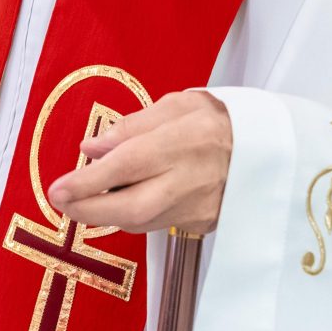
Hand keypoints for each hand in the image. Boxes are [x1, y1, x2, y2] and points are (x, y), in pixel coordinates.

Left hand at [46, 90, 232, 235]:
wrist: (274, 150)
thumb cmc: (220, 120)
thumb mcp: (178, 106)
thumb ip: (132, 126)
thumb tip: (91, 147)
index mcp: (184, 141)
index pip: (127, 164)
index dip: (88, 181)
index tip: (57, 189)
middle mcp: (191, 180)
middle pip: (132, 208)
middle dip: (89, 210)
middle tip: (61, 202)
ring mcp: (199, 208)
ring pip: (142, 221)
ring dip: (106, 214)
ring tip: (84, 199)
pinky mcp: (203, 224)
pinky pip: (157, 224)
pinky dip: (132, 215)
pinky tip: (118, 201)